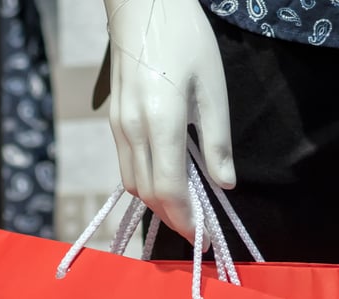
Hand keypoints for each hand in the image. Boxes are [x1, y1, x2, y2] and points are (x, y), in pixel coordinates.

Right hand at [103, 0, 234, 245]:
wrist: (142, 6)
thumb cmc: (185, 40)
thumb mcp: (213, 88)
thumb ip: (218, 140)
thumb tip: (224, 183)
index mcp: (161, 122)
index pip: (169, 189)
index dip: (185, 219)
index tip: (202, 235)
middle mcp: (132, 130)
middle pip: (147, 194)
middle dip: (172, 217)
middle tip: (197, 229)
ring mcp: (118, 126)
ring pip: (132, 183)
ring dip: (157, 202)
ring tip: (184, 207)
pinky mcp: (113, 121)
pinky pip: (126, 165)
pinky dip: (145, 182)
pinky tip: (166, 178)